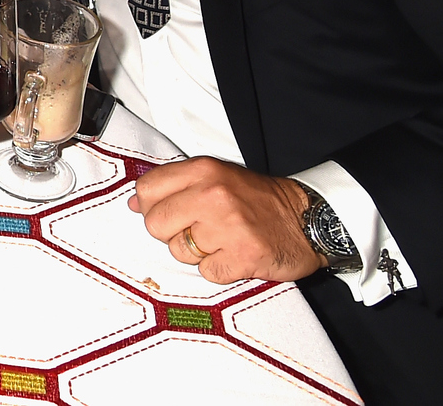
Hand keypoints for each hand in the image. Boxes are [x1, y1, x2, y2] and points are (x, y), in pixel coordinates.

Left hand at [130, 158, 319, 283]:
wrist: (308, 219)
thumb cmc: (257, 200)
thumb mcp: (215, 177)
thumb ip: (173, 186)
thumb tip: (134, 204)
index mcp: (202, 170)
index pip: (146, 190)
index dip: (151, 206)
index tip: (169, 212)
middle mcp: (212, 194)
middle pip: (155, 224)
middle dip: (172, 233)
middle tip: (198, 230)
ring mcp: (228, 226)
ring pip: (179, 252)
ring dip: (198, 253)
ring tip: (222, 240)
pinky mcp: (243, 255)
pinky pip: (207, 272)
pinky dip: (220, 269)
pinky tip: (236, 254)